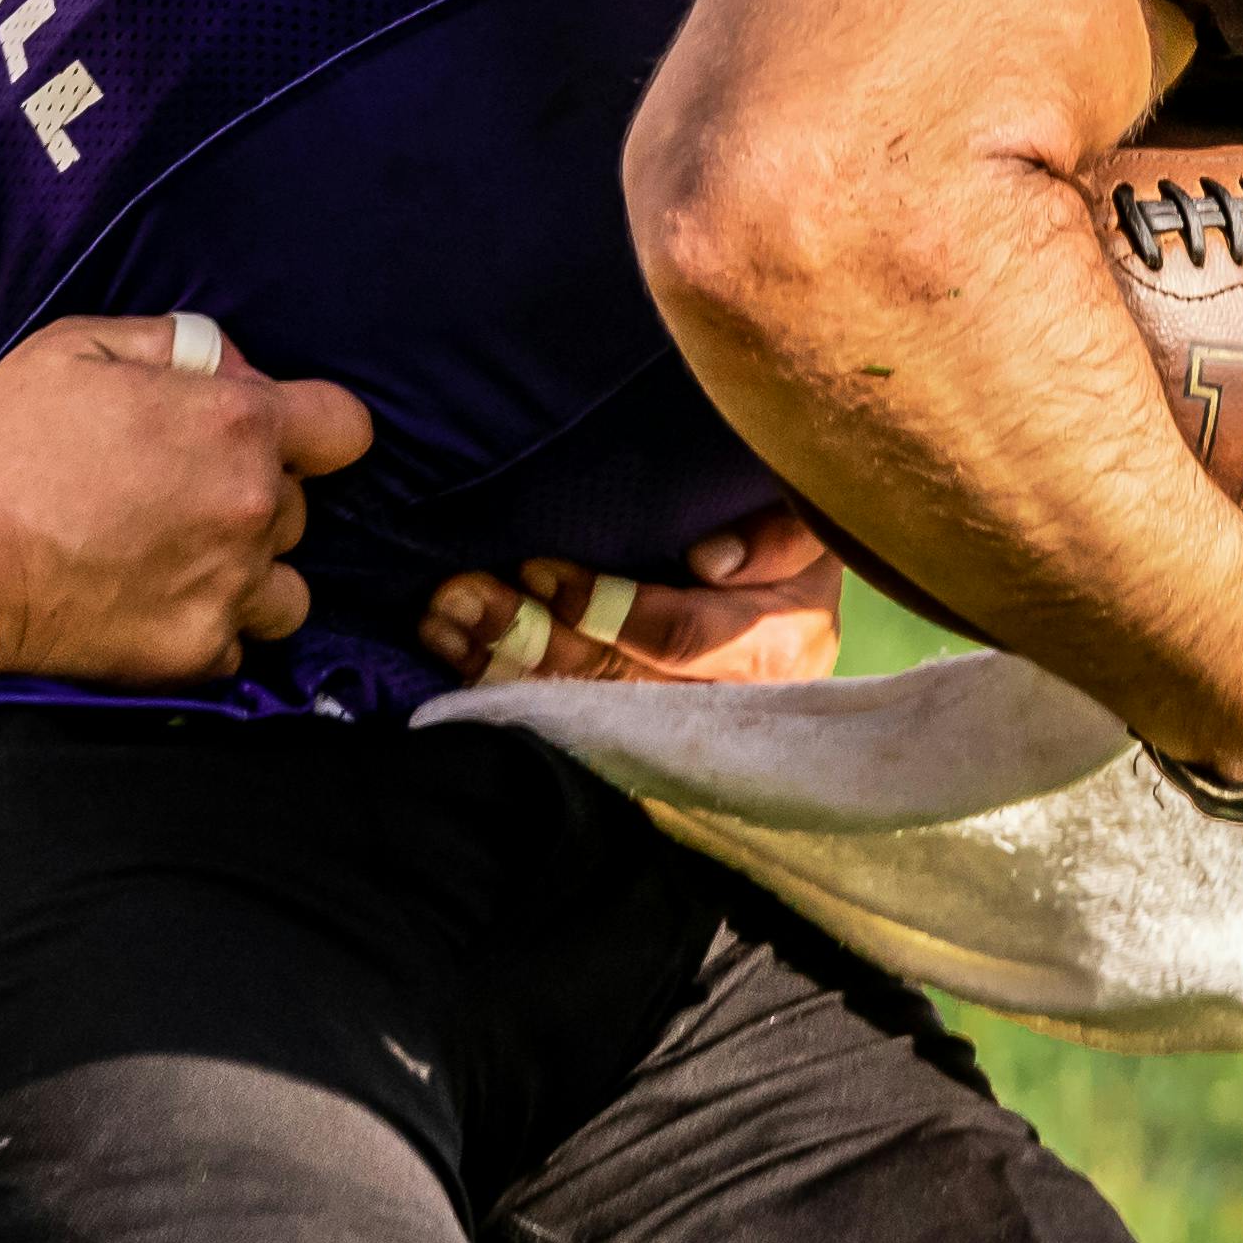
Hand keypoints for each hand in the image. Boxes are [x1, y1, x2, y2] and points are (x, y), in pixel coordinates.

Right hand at [0, 318, 373, 685]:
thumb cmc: (3, 443)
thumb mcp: (82, 347)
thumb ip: (179, 347)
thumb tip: (232, 368)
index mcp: (235, 424)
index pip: (346, 428)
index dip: (313, 429)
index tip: (275, 439)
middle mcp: (250, 509)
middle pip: (303, 508)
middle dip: (255, 497)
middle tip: (176, 497)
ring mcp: (229, 589)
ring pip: (287, 588)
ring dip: (248, 575)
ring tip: (175, 562)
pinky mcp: (196, 655)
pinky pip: (238, 646)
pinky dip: (206, 629)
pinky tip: (150, 604)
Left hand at [414, 506, 843, 688]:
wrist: (784, 588)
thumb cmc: (784, 531)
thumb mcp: (801, 518)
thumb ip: (775, 535)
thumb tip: (709, 561)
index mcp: (778, 648)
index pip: (684, 636)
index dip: (610, 608)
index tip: (541, 570)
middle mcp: (723, 701)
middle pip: (612, 681)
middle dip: (529, 638)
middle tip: (464, 594)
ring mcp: (671, 722)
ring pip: (575, 700)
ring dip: (499, 659)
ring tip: (441, 615)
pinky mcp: (625, 723)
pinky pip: (555, 709)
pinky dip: (496, 676)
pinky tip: (446, 646)